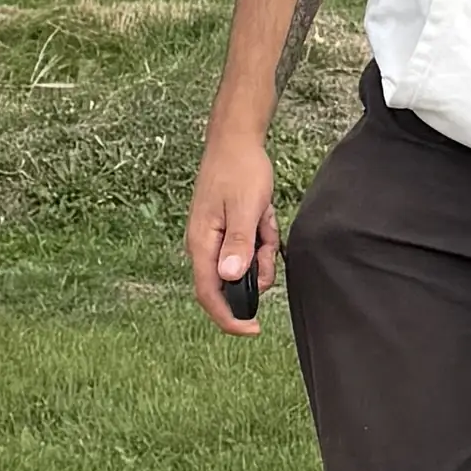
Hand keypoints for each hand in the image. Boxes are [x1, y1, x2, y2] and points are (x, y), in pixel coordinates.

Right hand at [187, 128, 279, 338]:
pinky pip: (250, 247)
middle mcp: (204, 245)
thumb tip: (229, 278)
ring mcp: (216, 238)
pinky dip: (262, 235)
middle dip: (256, 269)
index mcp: (202, 243)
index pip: (209, 295)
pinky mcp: (228, 230)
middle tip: (267, 239)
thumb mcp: (245, 208)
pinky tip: (263, 213)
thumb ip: (238, 244)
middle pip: (231, 282)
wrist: (236, 140)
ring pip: (244, 264)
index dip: (229, 318)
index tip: (253, 329)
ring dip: (262, 247)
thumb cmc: (239, 170)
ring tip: (264, 217)